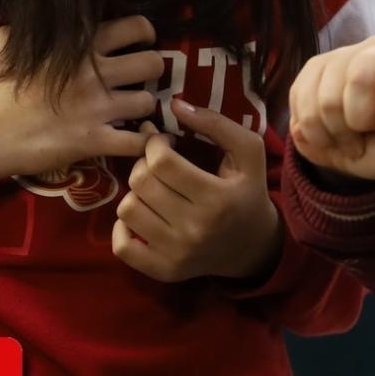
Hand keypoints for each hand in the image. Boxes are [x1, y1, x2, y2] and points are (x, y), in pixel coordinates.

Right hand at [0, 17, 162, 212]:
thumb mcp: (8, 41)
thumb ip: (34, 28)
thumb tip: (40, 15)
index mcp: (78, 44)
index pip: (136, 26)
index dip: (145, 35)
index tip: (141, 44)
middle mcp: (95, 72)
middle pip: (153, 63)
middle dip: (152, 71)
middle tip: (140, 80)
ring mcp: (97, 107)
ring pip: (149, 101)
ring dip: (144, 108)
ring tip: (133, 111)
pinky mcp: (94, 141)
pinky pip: (138, 141)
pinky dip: (143, 143)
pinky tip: (137, 141)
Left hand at [112, 100, 281, 282]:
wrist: (252, 246)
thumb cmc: (247, 191)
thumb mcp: (248, 151)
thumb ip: (216, 123)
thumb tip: (175, 104)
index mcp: (217, 198)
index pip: (161, 161)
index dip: (155, 143)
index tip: (165, 142)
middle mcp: (195, 229)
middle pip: (141, 183)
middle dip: (144, 163)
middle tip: (158, 163)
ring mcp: (177, 254)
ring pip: (128, 209)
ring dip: (136, 192)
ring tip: (153, 189)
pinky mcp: (163, 271)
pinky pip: (122, 245)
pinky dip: (124, 226)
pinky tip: (143, 215)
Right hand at [289, 38, 374, 180]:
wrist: (334, 146)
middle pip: (365, 72)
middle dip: (361, 115)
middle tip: (366, 134)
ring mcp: (346, 54)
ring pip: (333, 91)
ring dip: (336, 126)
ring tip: (347, 141)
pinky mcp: (315, 65)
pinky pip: (308, 98)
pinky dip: (315, 128)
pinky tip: (325, 136)